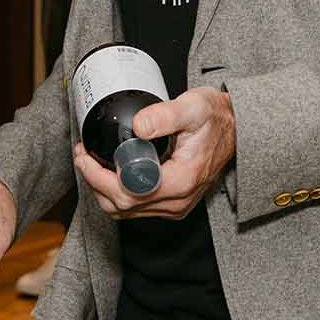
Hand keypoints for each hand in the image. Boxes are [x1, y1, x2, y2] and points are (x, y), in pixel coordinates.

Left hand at [75, 87, 235, 222]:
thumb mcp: (193, 107)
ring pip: (125, 212)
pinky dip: (116, 194)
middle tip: (82, 155)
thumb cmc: (216, 119)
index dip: (98, 176)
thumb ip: (164, 115)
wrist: (237, 131)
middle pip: (121, 206)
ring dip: (102, 190)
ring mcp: (175, 207)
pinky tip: (110, 173)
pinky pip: (136, 208)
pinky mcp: (172, 205)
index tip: (84, 155)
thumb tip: (136, 126)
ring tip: (91, 162)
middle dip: (94, 182)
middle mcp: (177, 202)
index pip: (127, 192)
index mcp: (181, 181)